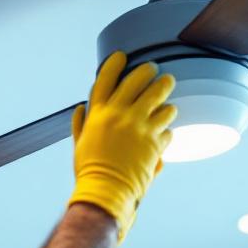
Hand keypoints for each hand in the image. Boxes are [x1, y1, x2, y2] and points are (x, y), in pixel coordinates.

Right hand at [67, 51, 175, 238]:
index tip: (122, 56)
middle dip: (149, 72)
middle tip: (157, 70)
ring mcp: (139, 127)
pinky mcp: (155, 142)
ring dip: (166, 97)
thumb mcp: (79, 144)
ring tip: (169, 102)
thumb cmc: (89, 170)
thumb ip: (81, 123)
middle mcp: (119, 115)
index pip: (105, 79)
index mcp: (98, 114)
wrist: (106, 191)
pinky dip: (167, 128)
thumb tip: (81, 108)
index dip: (114, 64)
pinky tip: (165, 132)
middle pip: (138, 81)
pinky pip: (167, 126)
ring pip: (160, 99)